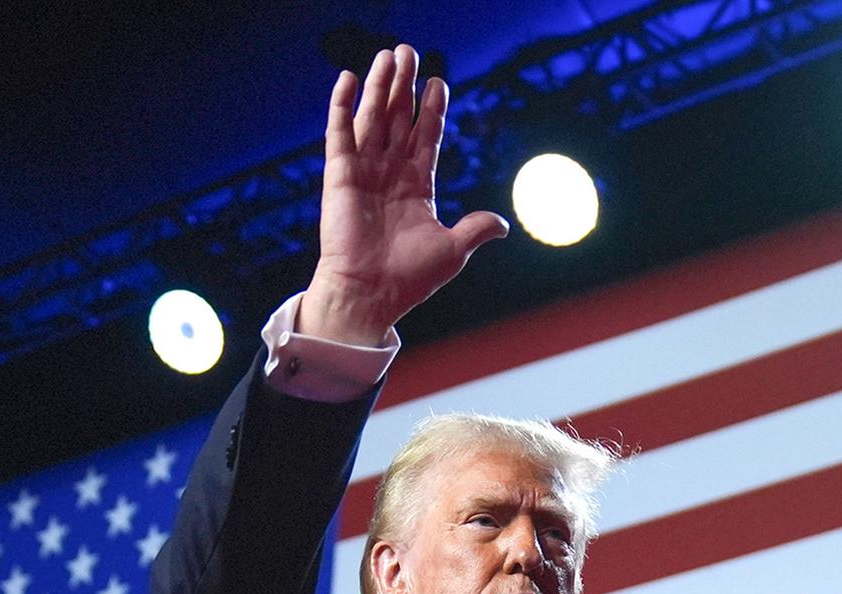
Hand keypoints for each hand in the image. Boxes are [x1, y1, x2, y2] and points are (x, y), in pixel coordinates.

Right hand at [301, 44, 508, 344]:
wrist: (370, 294)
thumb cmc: (409, 279)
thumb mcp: (452, 251)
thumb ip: (475, 229)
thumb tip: (503, 224)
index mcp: (417, 186)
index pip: (426, 137)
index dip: (432, 109)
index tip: (439, 82)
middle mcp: (389, 173)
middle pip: (399, 118)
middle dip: (405, 86)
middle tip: (410, 52)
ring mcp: (364, 171)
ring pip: (373, 117)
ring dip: (380, 86)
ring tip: (388, 54)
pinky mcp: (339, 175)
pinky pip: (340, 133)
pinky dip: (342, 105)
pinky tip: (348, 79)